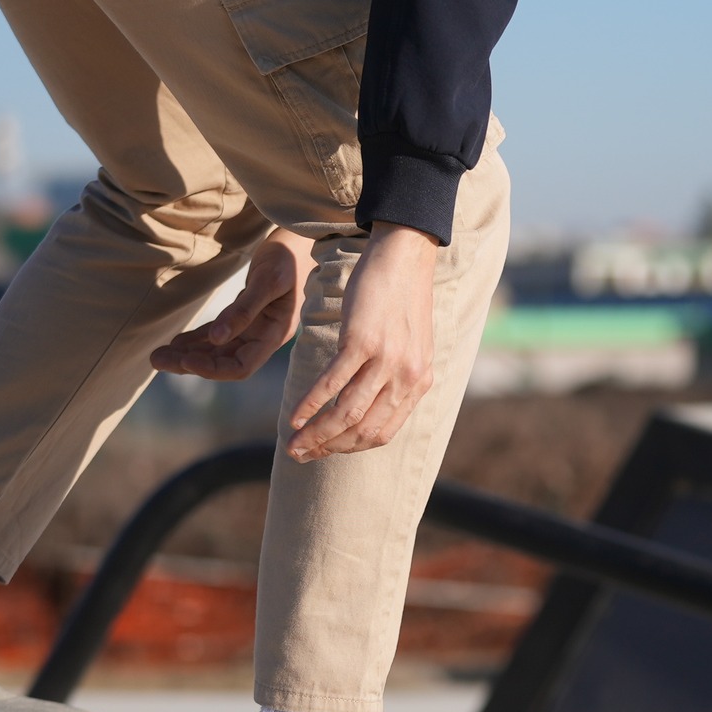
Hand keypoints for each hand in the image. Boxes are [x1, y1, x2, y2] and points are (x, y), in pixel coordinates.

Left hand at [151, 230, 314, 380]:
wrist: (300, 238)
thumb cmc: (288, 257)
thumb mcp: (267, 281)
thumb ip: (243, 310)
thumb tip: (216, 339)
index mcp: (274, 335)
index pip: (240, 366)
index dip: (212, 369)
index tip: (185, 361)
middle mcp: (263, 337)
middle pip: (224, 362)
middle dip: (190, 363)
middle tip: (156, 359)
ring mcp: (254, 328)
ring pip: (217, 350)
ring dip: (189, 354)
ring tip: (158, 355)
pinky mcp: (246, 315)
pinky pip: (218, 335)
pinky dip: (197, 341)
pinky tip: (176, 343)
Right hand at [286, 222, 437, 462]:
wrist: (405, 256)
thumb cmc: (401, 298)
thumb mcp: (408, 345)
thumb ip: (394, 376)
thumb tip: (368, 403)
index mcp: (419, 382)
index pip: (382, 432)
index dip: (349, 448)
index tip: (324, 451)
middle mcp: (407, 377)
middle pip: (362, 430)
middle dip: (328, 449)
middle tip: (300, 455)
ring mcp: (385, 360)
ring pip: (346, 413)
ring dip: (316, 435)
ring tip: (292, 445)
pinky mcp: (362, 340)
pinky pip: (332, 383)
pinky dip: (310, 404)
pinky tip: (294, 416)